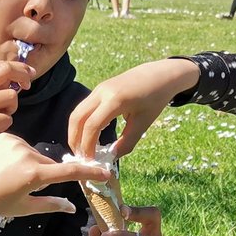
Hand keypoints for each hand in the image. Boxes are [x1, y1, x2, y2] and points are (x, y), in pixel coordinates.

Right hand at [0, 60, 33, 161]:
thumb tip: (15, 79)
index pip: (0, 65)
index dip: (19, 67)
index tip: (29, 73)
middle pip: (7, 70)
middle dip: (23, 76)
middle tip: (28, 85)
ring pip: (11, 96)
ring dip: (11, 109)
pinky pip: (7, 119)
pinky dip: (3, 125)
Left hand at [0, 133, 106, 216]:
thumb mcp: (23, 208)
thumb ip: (50, 204)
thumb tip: (72, 208)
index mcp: (34, 175)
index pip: (69, 172)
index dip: (89, 172)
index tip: (105, 172)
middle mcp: (29, 155)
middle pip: (50, 164)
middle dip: (47, 175)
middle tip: (27, 188)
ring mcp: (18, 143)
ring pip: (36, 156)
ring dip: (32, 166)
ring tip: (10, 177)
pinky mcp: (8, 136)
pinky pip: (23, 147)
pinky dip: (19, 156)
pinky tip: (3, 166)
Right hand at [68, 58, 199, 159]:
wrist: (160, 74)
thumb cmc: (155, 98)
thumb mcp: (143, 123)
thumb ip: (127, 142)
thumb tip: (111, 157)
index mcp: (115, 100)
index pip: (92, 125)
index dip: (88, 145)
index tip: (90, 161)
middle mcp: (102, 92)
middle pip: (77, 118)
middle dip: (75, 139)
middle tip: (81, 156)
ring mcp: (98, 89)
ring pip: (77, 112)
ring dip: (76, 131)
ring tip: (82, 148)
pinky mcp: (99, 89)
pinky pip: (84, 108)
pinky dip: (82, 123)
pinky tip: (89, 136)